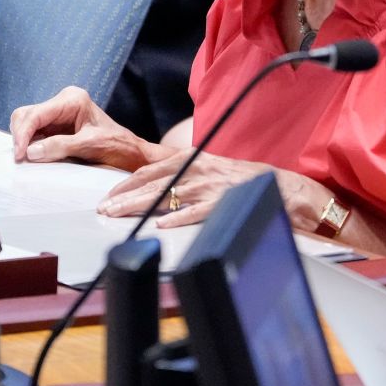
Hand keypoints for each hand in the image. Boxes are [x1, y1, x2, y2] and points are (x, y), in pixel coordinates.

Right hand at [9, 86, 158, 171]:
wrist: (130, 153)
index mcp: (72, 99)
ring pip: (27, 124)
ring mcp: (58, 114)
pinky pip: (35, 134)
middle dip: (20, 136)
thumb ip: (60, 146)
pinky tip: (32, 157)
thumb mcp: (90, 146)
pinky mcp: (56, 127)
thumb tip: (31, 152)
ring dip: (24, 141)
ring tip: (25, 160)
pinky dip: (30, 145)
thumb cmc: (117, 145)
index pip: (37, 113)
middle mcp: (63, 102)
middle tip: (20, 159)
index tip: (20, 155)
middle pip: (27, 115)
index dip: (24, 134)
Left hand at [98, 148, 281, 227]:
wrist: (281, 185)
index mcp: (191, 159)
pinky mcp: (223, 203)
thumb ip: (182, 176)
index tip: (109, 195)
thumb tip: (153, 190)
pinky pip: (196, 212)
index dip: (127, 183)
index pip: (150, 170)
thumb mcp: (208, 169)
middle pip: (152, 182)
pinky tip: (162, 225)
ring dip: (139, 206)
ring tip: (118, 215)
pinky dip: (178, 218)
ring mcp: (209, 187)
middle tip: (104, 208)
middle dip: (125, 196)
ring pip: (166, 196)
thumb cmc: (240, 179)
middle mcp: (196, 170)